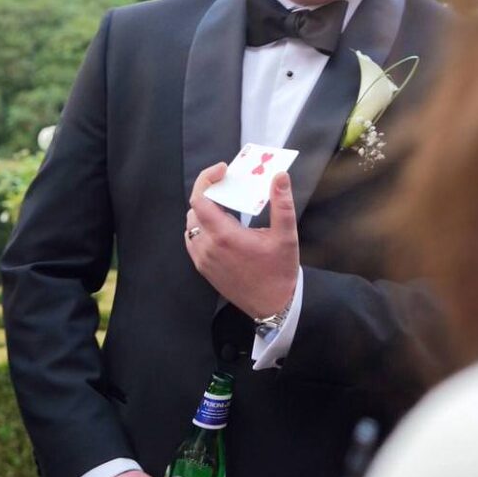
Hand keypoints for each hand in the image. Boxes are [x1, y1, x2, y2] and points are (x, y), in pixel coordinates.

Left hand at [184, 164, 297, 320]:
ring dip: (204, 211)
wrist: (272, 305)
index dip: (207, 179)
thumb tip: (280, 176)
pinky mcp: (203, 268)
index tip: (222, 171)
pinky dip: (202, 227)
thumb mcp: (286, 236)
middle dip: (209, 193)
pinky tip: (221, 227)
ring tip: (227, 206)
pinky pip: (192, 240)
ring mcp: (202, 259)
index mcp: (224, 236)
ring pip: (191, 224)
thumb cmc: (280, 271)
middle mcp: (208, 247)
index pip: (200, 199)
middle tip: (229, 187)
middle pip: (195, 209)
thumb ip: (282, 204)